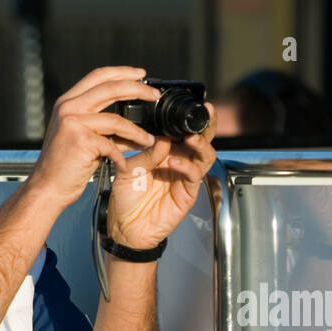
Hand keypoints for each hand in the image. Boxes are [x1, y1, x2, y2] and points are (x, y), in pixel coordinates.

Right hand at [26, 66, 160, 207]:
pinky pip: (112, 144)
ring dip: (138, 132)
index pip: (98, 76)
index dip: (122, 72)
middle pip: (110, 87)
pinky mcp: (80, 140)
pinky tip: (125, 165)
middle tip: (155, 95)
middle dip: (138, 89)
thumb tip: (136, 125)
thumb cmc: (68, 166)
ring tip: (151, 140)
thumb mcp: (87, 139)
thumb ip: (107, 128)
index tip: (142, 75)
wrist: (48, 187)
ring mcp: (72, 122)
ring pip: (116, 119)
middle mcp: (68, 107)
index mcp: (68, 102)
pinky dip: (122, 155)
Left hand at [104, 100, 217, 250]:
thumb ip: (146, 154)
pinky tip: (174, 162)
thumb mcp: (129, 169)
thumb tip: (163, 138)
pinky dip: (187, 166)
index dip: (188, 117)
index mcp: (165, 152)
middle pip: (202, 139)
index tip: (189, 103)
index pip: (182, 130)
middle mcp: (179, 161)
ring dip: (201, 144)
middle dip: (206, 125)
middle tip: (206, 112)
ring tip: (191, 138)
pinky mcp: (188, 193)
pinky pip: (195, 175)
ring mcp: (185, 177)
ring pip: (205, 155)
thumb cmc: (126, 198)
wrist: (125, 227)